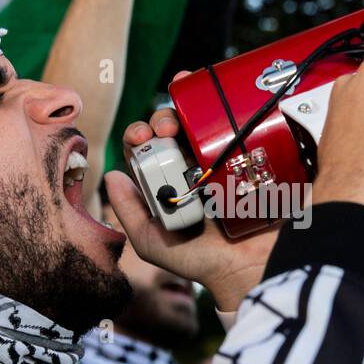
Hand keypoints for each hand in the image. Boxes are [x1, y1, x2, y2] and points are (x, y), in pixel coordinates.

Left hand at [105, 95, 277, 311]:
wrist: (246, 266)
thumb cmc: (199, 260)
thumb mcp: (151, 242)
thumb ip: (129, 212)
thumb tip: (112, 175)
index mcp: (166, 182)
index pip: (145, 149)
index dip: (138, 135)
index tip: (141, 135)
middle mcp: (192, 167)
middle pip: (173, 129)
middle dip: (163, 118)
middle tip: (166, 129)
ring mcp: (222, 160)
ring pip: (202, 123)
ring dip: (192, 106)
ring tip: (190, 113)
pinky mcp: (250, 158)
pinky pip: (239, 129)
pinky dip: (230, 108)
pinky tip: (224, 97)